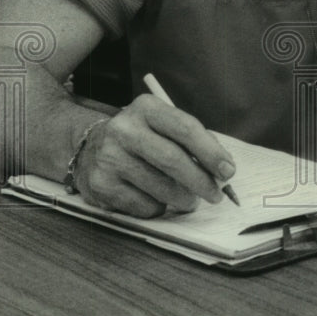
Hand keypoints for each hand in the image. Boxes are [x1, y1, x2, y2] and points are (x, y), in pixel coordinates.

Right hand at [72, 96, 235, 217]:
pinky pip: (143, 205)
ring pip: (160, 187)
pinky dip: (159, 207)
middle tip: (216, 195)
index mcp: (146, 108)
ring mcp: (109, 157)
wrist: (88, 149)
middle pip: (173, 159)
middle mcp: (124, 129)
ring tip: (189, 200)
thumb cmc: (141, 139)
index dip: (211, 152)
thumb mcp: (163, 127)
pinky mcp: (101, 185)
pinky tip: (157, 199)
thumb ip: (192, 142)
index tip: (228, 171)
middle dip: (201, 181)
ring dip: (183, 199)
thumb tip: (222, 169)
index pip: (185, 128)